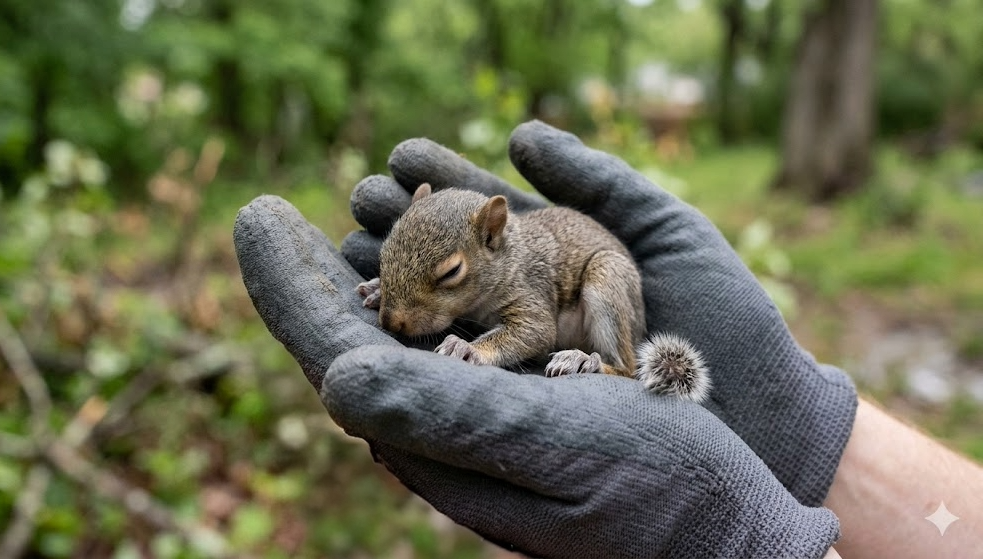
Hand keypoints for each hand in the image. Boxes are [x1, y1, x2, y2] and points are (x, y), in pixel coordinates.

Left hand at [232, 197, 838, 555]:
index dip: (286, 285)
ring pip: (400, 333)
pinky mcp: (522, 403)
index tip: (258, 215)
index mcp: (431, 440)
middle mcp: (442, 428)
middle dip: (313, 272)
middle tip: (279, 213)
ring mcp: (480, 415)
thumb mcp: (548, 445)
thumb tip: (332, 381)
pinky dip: (435, 280)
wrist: (727, 522)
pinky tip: (433, 255)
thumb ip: (441, 415)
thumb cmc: (653, 487)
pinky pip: (457, 332)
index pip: (331, 353)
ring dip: (366, 269)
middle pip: (353, 338)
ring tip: (346, 212)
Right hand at [341, 120, 857, 506]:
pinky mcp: (526, 412)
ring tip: (352, 257)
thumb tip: (517, 135)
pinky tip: (377, 324)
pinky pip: (460, 379)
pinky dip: (414, 351)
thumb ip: (594, 176)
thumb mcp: (661, 226)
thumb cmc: (722, 316)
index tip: (400, 158)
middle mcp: (532, 309)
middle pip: (446, 262)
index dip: (441, 184)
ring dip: (392, 284)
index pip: (481, 213)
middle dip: (398, 231)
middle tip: (360, 204)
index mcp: (559, 261)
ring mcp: (527, 362)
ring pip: (440, 317)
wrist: (756, 407)